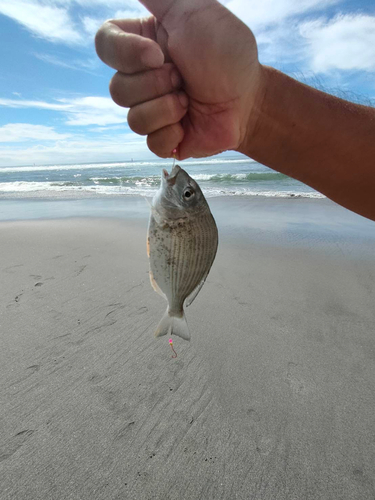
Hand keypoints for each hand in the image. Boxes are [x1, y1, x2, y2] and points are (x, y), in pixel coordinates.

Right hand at [95, 0, 264, 159]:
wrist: (250, 98)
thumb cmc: (227, 54)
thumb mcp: (193, 13)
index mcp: (143, 46)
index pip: (104, 45)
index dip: (124, 53)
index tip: (157, 54)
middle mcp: (143, 79)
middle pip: (117, 89)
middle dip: (155, 84)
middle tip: (183, 78)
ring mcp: (152, 111)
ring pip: (133, 120)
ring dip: (166, 109)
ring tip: (190, 100)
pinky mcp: (164, 139)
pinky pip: (151, 143)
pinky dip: (173, 133)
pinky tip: (189, 123)